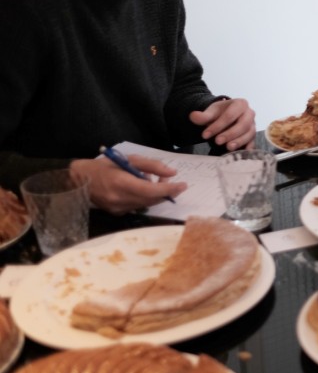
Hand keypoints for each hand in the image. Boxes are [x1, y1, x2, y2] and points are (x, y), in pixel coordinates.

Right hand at [70, 156, 186, 214]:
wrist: (79, 180)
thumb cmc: (104, 165)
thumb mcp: (128, 159)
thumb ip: (151, 165)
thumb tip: (172, 173)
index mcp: (121, 183)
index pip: (151, 190)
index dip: (170, 189)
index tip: (183, 185)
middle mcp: (120, 199)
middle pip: (152, 199)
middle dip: (167, 191)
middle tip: (173, 181)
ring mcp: (118, 209)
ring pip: (147, 204)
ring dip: (157, 194)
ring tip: (157, 181)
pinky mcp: (117, 213)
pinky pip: (139, 207)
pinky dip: (146, 198)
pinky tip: (143, 189)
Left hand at [189, 97, 255, 150]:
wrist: (226, 116)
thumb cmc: (220, 113)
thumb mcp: (211, 112)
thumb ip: (203, 115)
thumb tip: (193, 116)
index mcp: (240, 104)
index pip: (230, 115)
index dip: (218, 125)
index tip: (205, 134)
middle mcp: (250, 114)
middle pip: (243, 124)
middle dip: (230, 133)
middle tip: (217, 141)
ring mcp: (253, 125)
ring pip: (249, 134)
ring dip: (239, 141)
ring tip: (227, 147)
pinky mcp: (253, 136)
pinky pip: (253, 142)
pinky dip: (248, 148)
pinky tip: (240, 153)